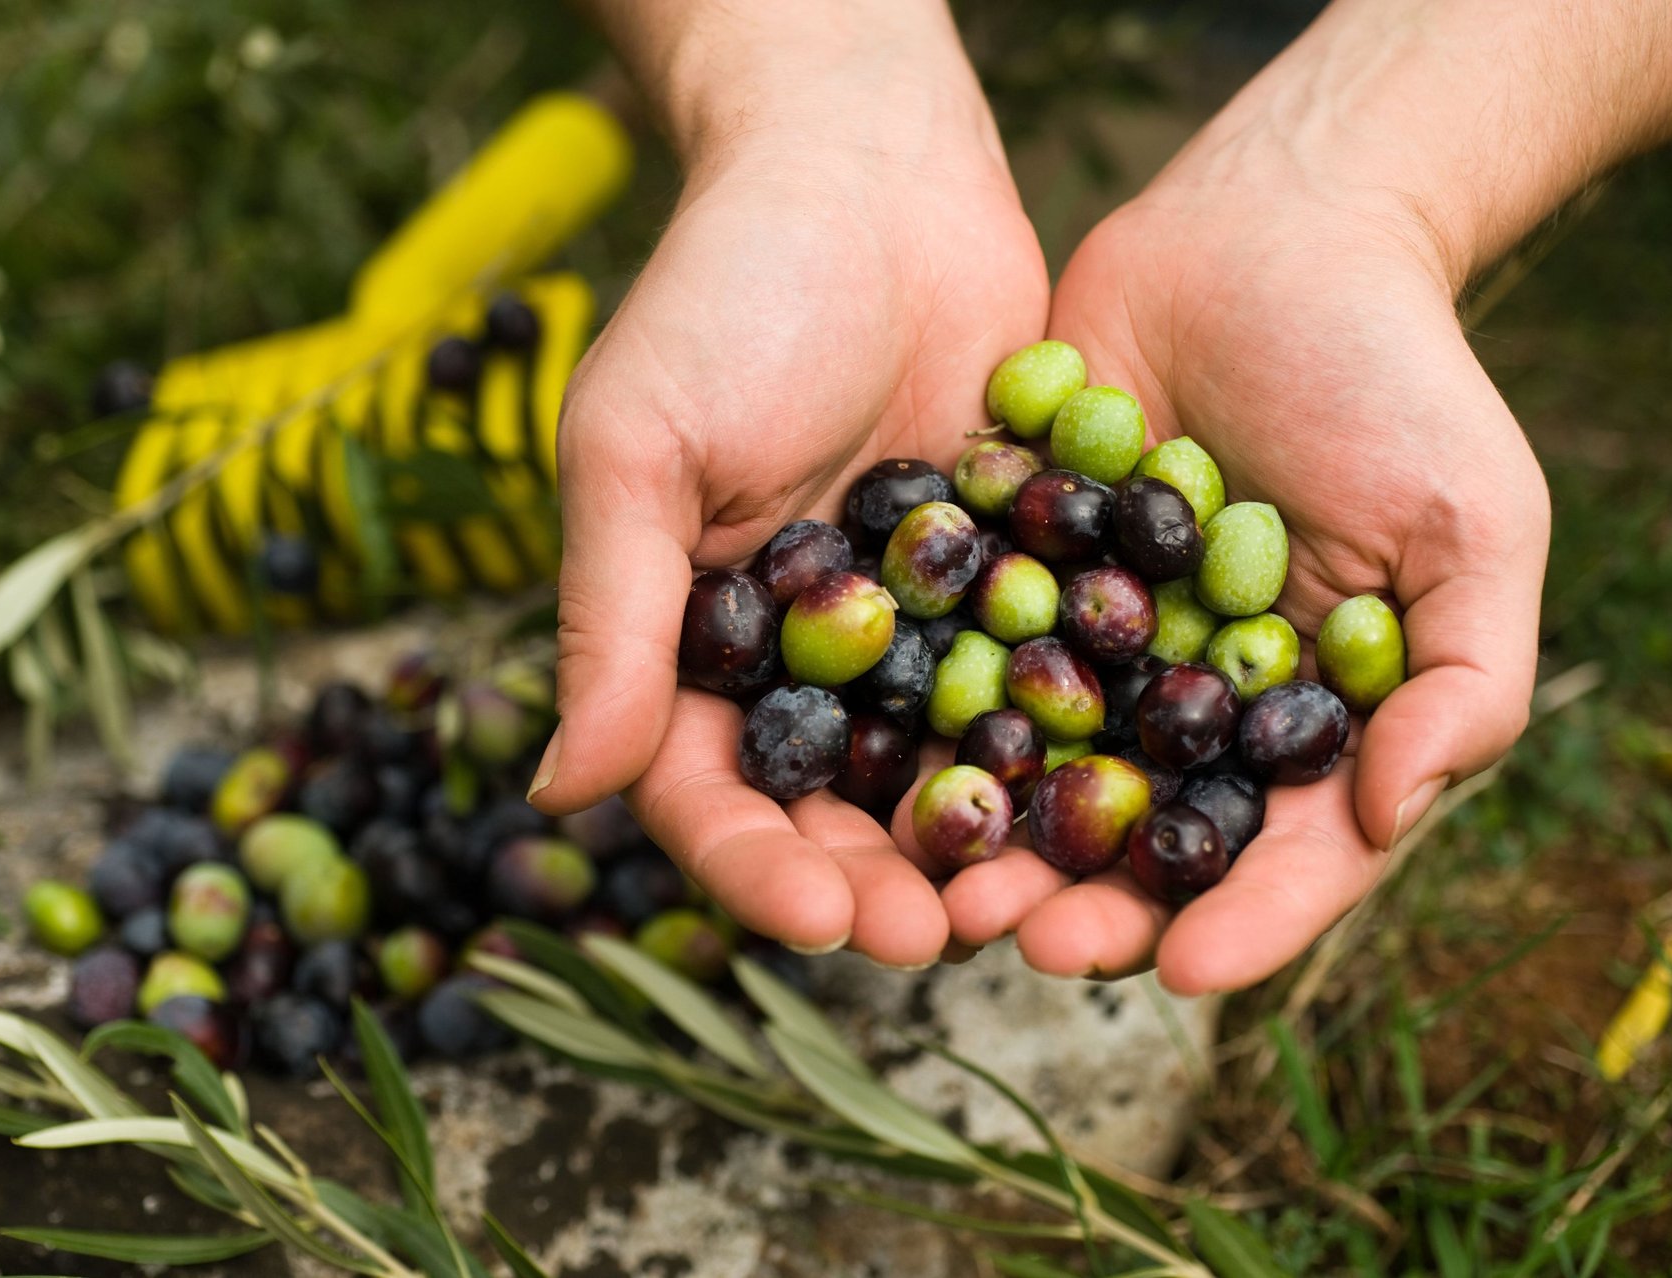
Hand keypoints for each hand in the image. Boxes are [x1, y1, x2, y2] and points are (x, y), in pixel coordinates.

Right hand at [529, 39, 1048, 966]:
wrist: (872, 171)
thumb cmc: (727, 290)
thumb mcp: (639, 446)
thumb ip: (610, 617)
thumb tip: (560, 794)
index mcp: (691, 642)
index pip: (706, 790)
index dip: (754, 864)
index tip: (818, 914)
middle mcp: (802, 656)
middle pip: (832, 808)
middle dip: (876, 881)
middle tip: (939, 936)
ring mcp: (911, 627)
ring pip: (940, 769)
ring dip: (976, 843)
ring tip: (1030, 900)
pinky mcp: (1009, 583)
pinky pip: (1032, 683)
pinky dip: (1063, 745)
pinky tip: (1111, 795)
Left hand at [940, 163, 1550, 992]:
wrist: (1272, 229)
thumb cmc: (1395, 376)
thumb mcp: (1471, 520)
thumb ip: (1462, 676)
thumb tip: (1394, 811)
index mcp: (1298, 718)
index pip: (1277, 849)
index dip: (1240, 920)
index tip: (1185, 971)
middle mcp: (1182, 698)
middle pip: (1135, 833)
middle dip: (1081, 897)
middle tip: (1019, 939)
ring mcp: (1088, 639)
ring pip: (1031, 765)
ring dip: (983, 830)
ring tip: (933, 878)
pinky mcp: (1004, 569)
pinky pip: (960, 651)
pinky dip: (920, 704)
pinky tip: (874, 750)